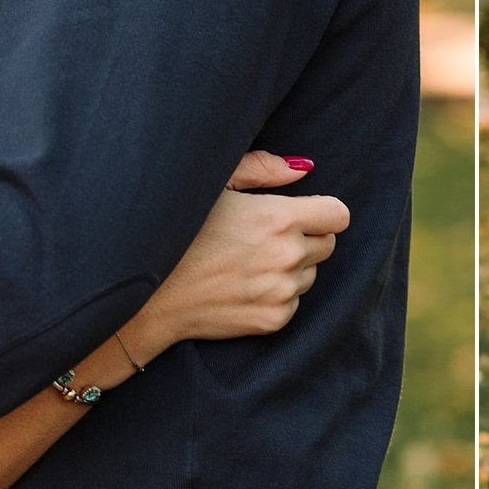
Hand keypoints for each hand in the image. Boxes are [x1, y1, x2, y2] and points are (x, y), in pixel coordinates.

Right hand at [135, 164, 349, 348]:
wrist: (149, 295)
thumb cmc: (179, 231)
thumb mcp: (215, 185)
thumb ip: (263, 169)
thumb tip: (303, 168)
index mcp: (278, 219)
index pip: (338, 215)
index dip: (322, 212)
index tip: (305, 214)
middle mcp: (287, 256)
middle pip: (327, 245)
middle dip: (305, 238)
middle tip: (266, 238)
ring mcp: (282, 292)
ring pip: (310, 275)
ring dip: (291, 268)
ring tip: (249, 263)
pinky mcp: (274, 320)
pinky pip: (293, 303)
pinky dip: (277, 295)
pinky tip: (244, 286)